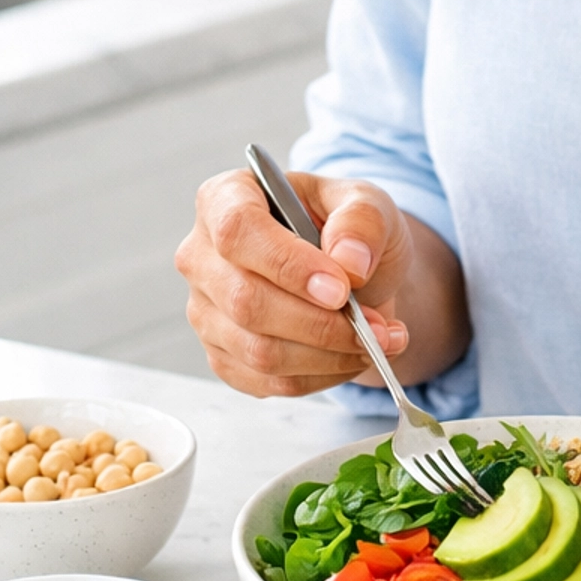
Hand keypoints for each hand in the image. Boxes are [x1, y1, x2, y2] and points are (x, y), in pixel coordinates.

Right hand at [177, 169, 415, 397]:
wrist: (351, 272)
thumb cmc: (346, 228)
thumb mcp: (367, 202)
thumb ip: (362, 220)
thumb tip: (349, 262)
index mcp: (226, 199)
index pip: (238, 231)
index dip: (288, 265)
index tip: (340, 289)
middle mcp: (202, 256)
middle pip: (245, 301)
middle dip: (321, 323)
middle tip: (376, 327)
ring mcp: (206, 310)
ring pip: (257, 350)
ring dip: (328, 356)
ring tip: (378, 341)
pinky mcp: (223, 355)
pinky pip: (267, 381)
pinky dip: (320, 377)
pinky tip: (352, 356)